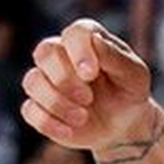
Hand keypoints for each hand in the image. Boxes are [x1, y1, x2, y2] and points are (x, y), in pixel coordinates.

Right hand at [21, 18, 156, 150]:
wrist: (124, 124)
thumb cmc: (129, 92)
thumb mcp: (134, 75)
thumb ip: (116, 57)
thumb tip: (94, 40)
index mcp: (86, 40)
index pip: (75, 33)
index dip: (79, 51)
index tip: (91, 74)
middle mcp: (60, 54)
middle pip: (44, 52)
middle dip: (64, 78)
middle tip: (88, 98)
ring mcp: (46, 80)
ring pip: (32, 81)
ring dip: (57, 102)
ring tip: (82, 117)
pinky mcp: (38, 105)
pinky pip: (29, 109)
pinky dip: (49, 122)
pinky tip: (70, 130)